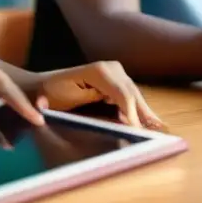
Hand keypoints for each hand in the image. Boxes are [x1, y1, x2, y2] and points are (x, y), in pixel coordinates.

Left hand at [35, 61, 164, 130]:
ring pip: (134, 96)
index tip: (139, 131)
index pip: (124, 94)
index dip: (134, 114)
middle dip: (145, 114)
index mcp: (100, 71)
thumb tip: (120, 117)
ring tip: (159, 129)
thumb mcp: (71, 100)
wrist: (42, 87)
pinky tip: (149, 121)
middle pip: (133, 94)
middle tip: (158, 134)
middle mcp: (111, 68)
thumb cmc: (51, 94)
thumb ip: (96, 107)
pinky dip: (138, 109)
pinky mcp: (115, 80)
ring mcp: (114, 72)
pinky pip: (129, 96)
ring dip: (145, 112)